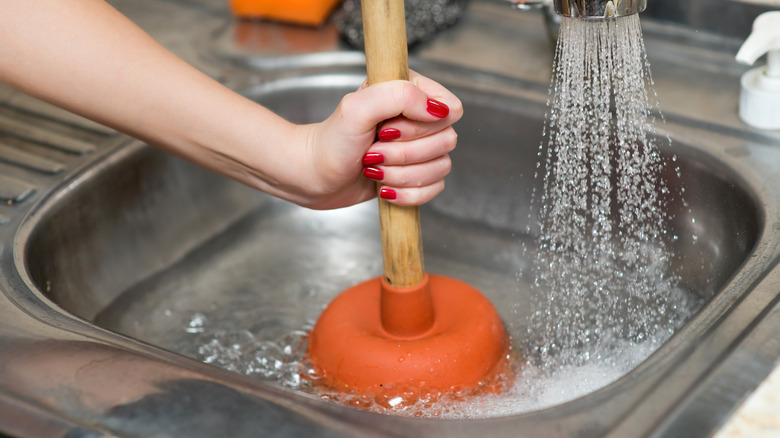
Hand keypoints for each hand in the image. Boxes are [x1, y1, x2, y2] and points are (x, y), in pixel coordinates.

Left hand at [296, 71, 461, 209]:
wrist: (312, 176)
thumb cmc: (329, 141)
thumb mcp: (357, 109)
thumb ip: (399, 96)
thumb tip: (438, 110)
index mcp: (410, 91)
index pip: (450, 107)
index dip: (425, 125)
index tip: (389, 129)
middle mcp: (418, 118)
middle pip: (446, 140)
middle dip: (406, 154)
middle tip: (373, 152)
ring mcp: (418, 148)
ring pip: (441, 167)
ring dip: (404, 175)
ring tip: (373, 170)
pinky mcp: (415, 174)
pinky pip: (434, 188)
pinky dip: (409, 194)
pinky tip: (383, 187)